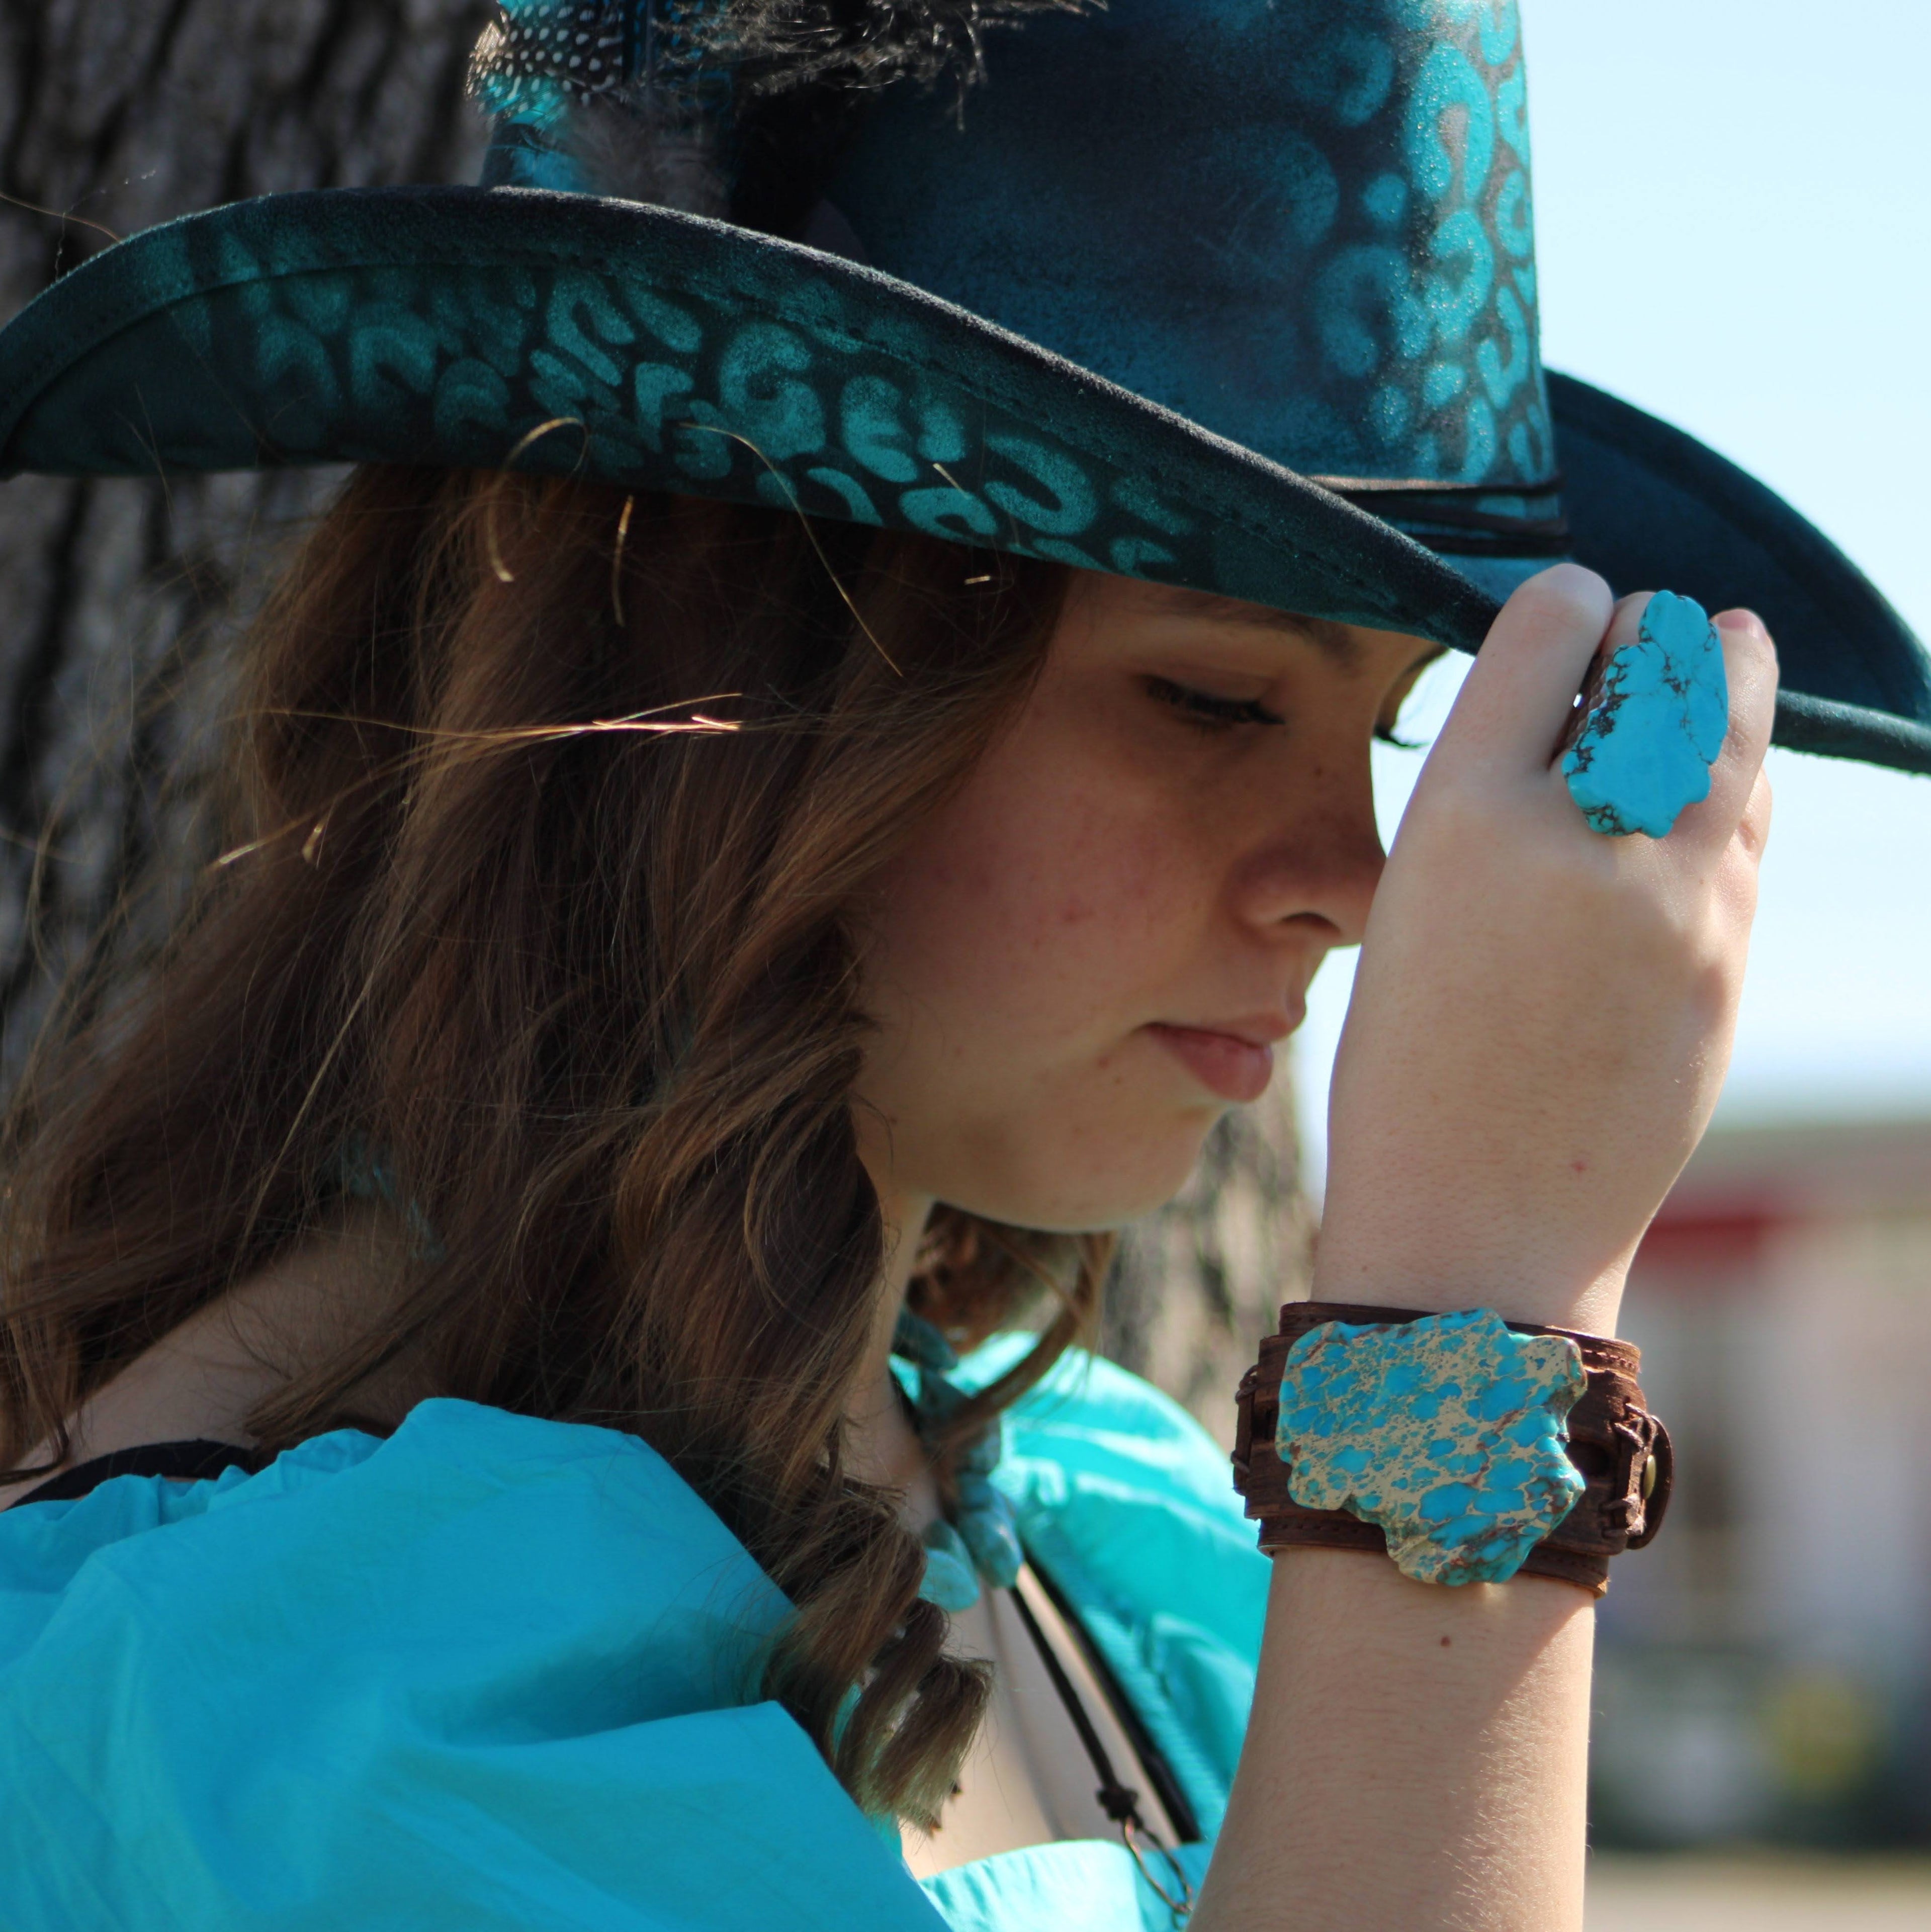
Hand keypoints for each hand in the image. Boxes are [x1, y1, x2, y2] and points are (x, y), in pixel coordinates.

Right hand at [1314, 564, 1776, 1332]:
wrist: (1480, 1226)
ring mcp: (1677, 901)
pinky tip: (1719, 771)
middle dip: (1656, 629)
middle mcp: (1580, 841)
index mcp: (1460, 819)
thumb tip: (1573, 696)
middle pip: (1666, 656)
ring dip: (1727, 674)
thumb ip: (1487, 794)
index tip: (1565, 609)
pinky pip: (1750, 817)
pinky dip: (1737, 771)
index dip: (1563, 601)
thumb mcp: (1408, 905)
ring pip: (1736, 727)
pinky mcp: (1732, 955)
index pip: (1550, 625)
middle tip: (1645, 629)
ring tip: (1727, 646)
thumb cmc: (1411, 1066)